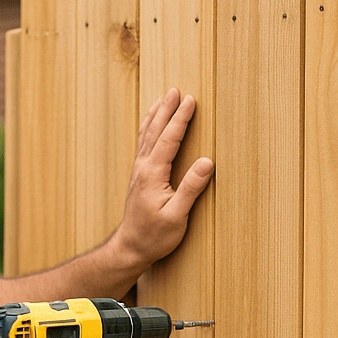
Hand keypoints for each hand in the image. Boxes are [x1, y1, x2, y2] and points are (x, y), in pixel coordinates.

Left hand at [114, 89, 213, 269]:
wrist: (130, 248)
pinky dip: (147, 130)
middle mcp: (142, 169)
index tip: (190, 99)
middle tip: (175, 90)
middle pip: (154, 132)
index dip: (180, 119)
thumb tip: (207, 162)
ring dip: (155, 116)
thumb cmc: (155, 236)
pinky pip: (142, 146)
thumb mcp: (177, 216)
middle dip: (166, 110)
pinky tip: (150, 127)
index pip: (168, 140)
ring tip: (162, 99)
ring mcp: (138, 173)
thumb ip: (191, 188)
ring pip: (145, 137)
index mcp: (153, 175)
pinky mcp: (138, 178)